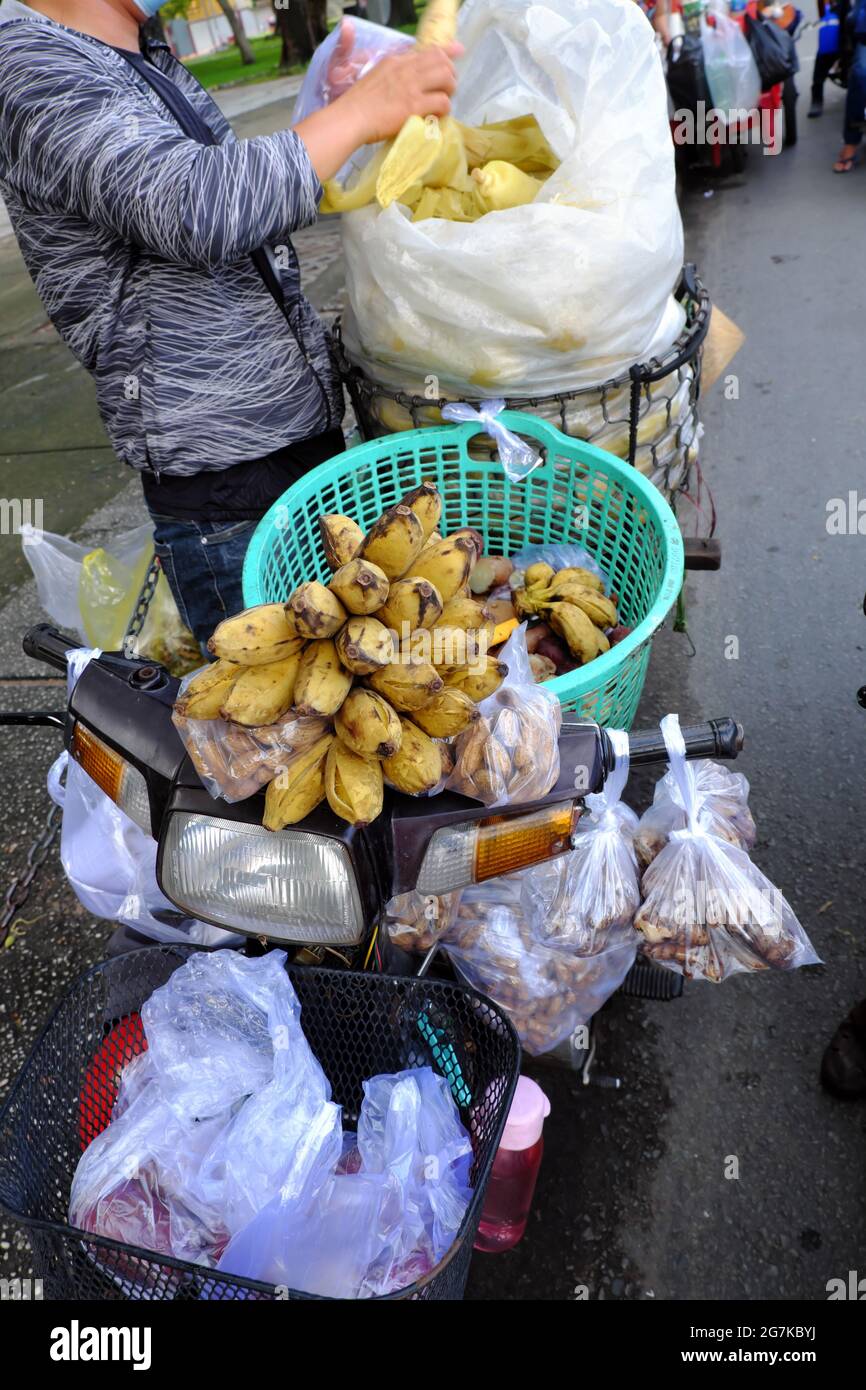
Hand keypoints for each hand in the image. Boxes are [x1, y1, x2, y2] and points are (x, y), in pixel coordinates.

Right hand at [338, 42, 461, 146]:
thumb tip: (408, 82)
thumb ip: (394, 75)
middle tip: (446, 90)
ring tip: (443, 103)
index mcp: (396, 60)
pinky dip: (444, 110)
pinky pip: (442, 102)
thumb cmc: (358, 104)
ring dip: (450, 91)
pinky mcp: (414, 105)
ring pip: (447, 78)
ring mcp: (411, 86)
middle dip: (450, 75)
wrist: (350, 118)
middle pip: (442, 61)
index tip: (458, 50)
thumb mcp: (376, 77)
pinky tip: (437, 116)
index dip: (447, 50)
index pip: (428, 50)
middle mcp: (406, 68)